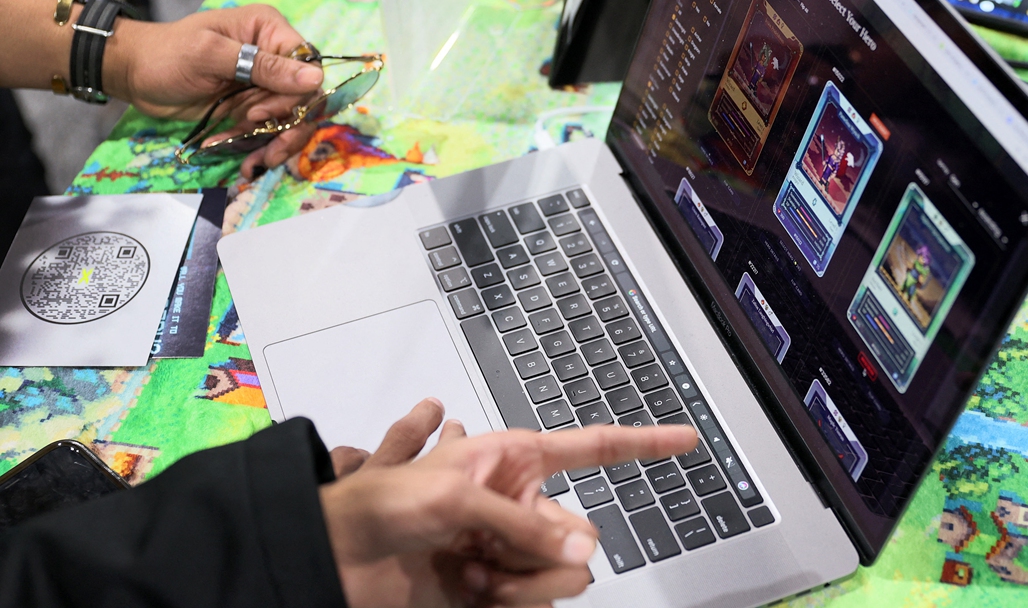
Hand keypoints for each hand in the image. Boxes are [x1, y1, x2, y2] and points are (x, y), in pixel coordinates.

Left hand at [103, 4, 324, 176]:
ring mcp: (264, 86)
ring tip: (255, 164)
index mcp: (269, 31)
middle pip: (305, 99)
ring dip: (276, 146)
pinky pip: (269, 133)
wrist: (134, 75)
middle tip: (265, 152)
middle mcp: (274, 57)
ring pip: (292, 121)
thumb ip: (264, 66)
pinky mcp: (252, 108)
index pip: (307, 66)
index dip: (295, 97)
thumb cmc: (166, 54)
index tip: (261, 116)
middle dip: (288, 130)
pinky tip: (237, 158)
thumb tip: (315, 77)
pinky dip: (255, 149)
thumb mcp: (211, 56)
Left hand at [321, 399, 697, 607]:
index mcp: (514, 458)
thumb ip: (524, 525)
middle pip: (582, 533)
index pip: (592, 448)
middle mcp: (519, 502)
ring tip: (472, 572)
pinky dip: (508, 602)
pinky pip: (538, 602)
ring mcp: (510, 548)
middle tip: (492, 552)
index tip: (687, 440)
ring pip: (566, 575)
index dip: (642, 443)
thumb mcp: (455, 500)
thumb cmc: (381, 505)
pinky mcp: (497, 589)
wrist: (335, 560)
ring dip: (522, 583)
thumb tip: (583, 550)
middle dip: (545, 552)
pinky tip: (467, 588)